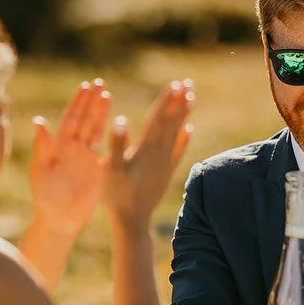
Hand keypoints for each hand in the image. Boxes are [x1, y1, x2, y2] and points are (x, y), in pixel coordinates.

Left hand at [29, 79, 111, 236]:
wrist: (60, 219)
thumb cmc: (46, 196)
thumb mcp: (41, 170)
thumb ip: (43, 146)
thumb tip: (39, 121)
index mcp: (59, 146)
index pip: (71, 118)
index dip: (78, 102)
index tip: (86, 86)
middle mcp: (73, 148)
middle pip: (85, 119)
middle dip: (92, 101)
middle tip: (100, 83)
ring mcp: (87, 157)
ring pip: (96, 130)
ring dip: (101, 113)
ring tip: (107, 95)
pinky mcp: (98, 168)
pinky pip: (106, 148)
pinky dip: (111, 136)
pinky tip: (117, 123)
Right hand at [103, 80, 193, 228]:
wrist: (132, 221)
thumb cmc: (117, 196)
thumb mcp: (112, 169)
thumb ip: (116, 144)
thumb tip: (119, 119)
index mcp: (146, 150)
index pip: (158, 119)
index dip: (167, 100)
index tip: (176, 84)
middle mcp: (160, 154)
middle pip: (172, 122)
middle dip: (179, 101)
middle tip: (189, 83)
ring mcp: (165, 164)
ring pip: (177, 134)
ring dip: (184, 115)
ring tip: (191, 98)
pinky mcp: (166, 173)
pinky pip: (178, 152)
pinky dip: (184, 140)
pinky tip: (190, 130)